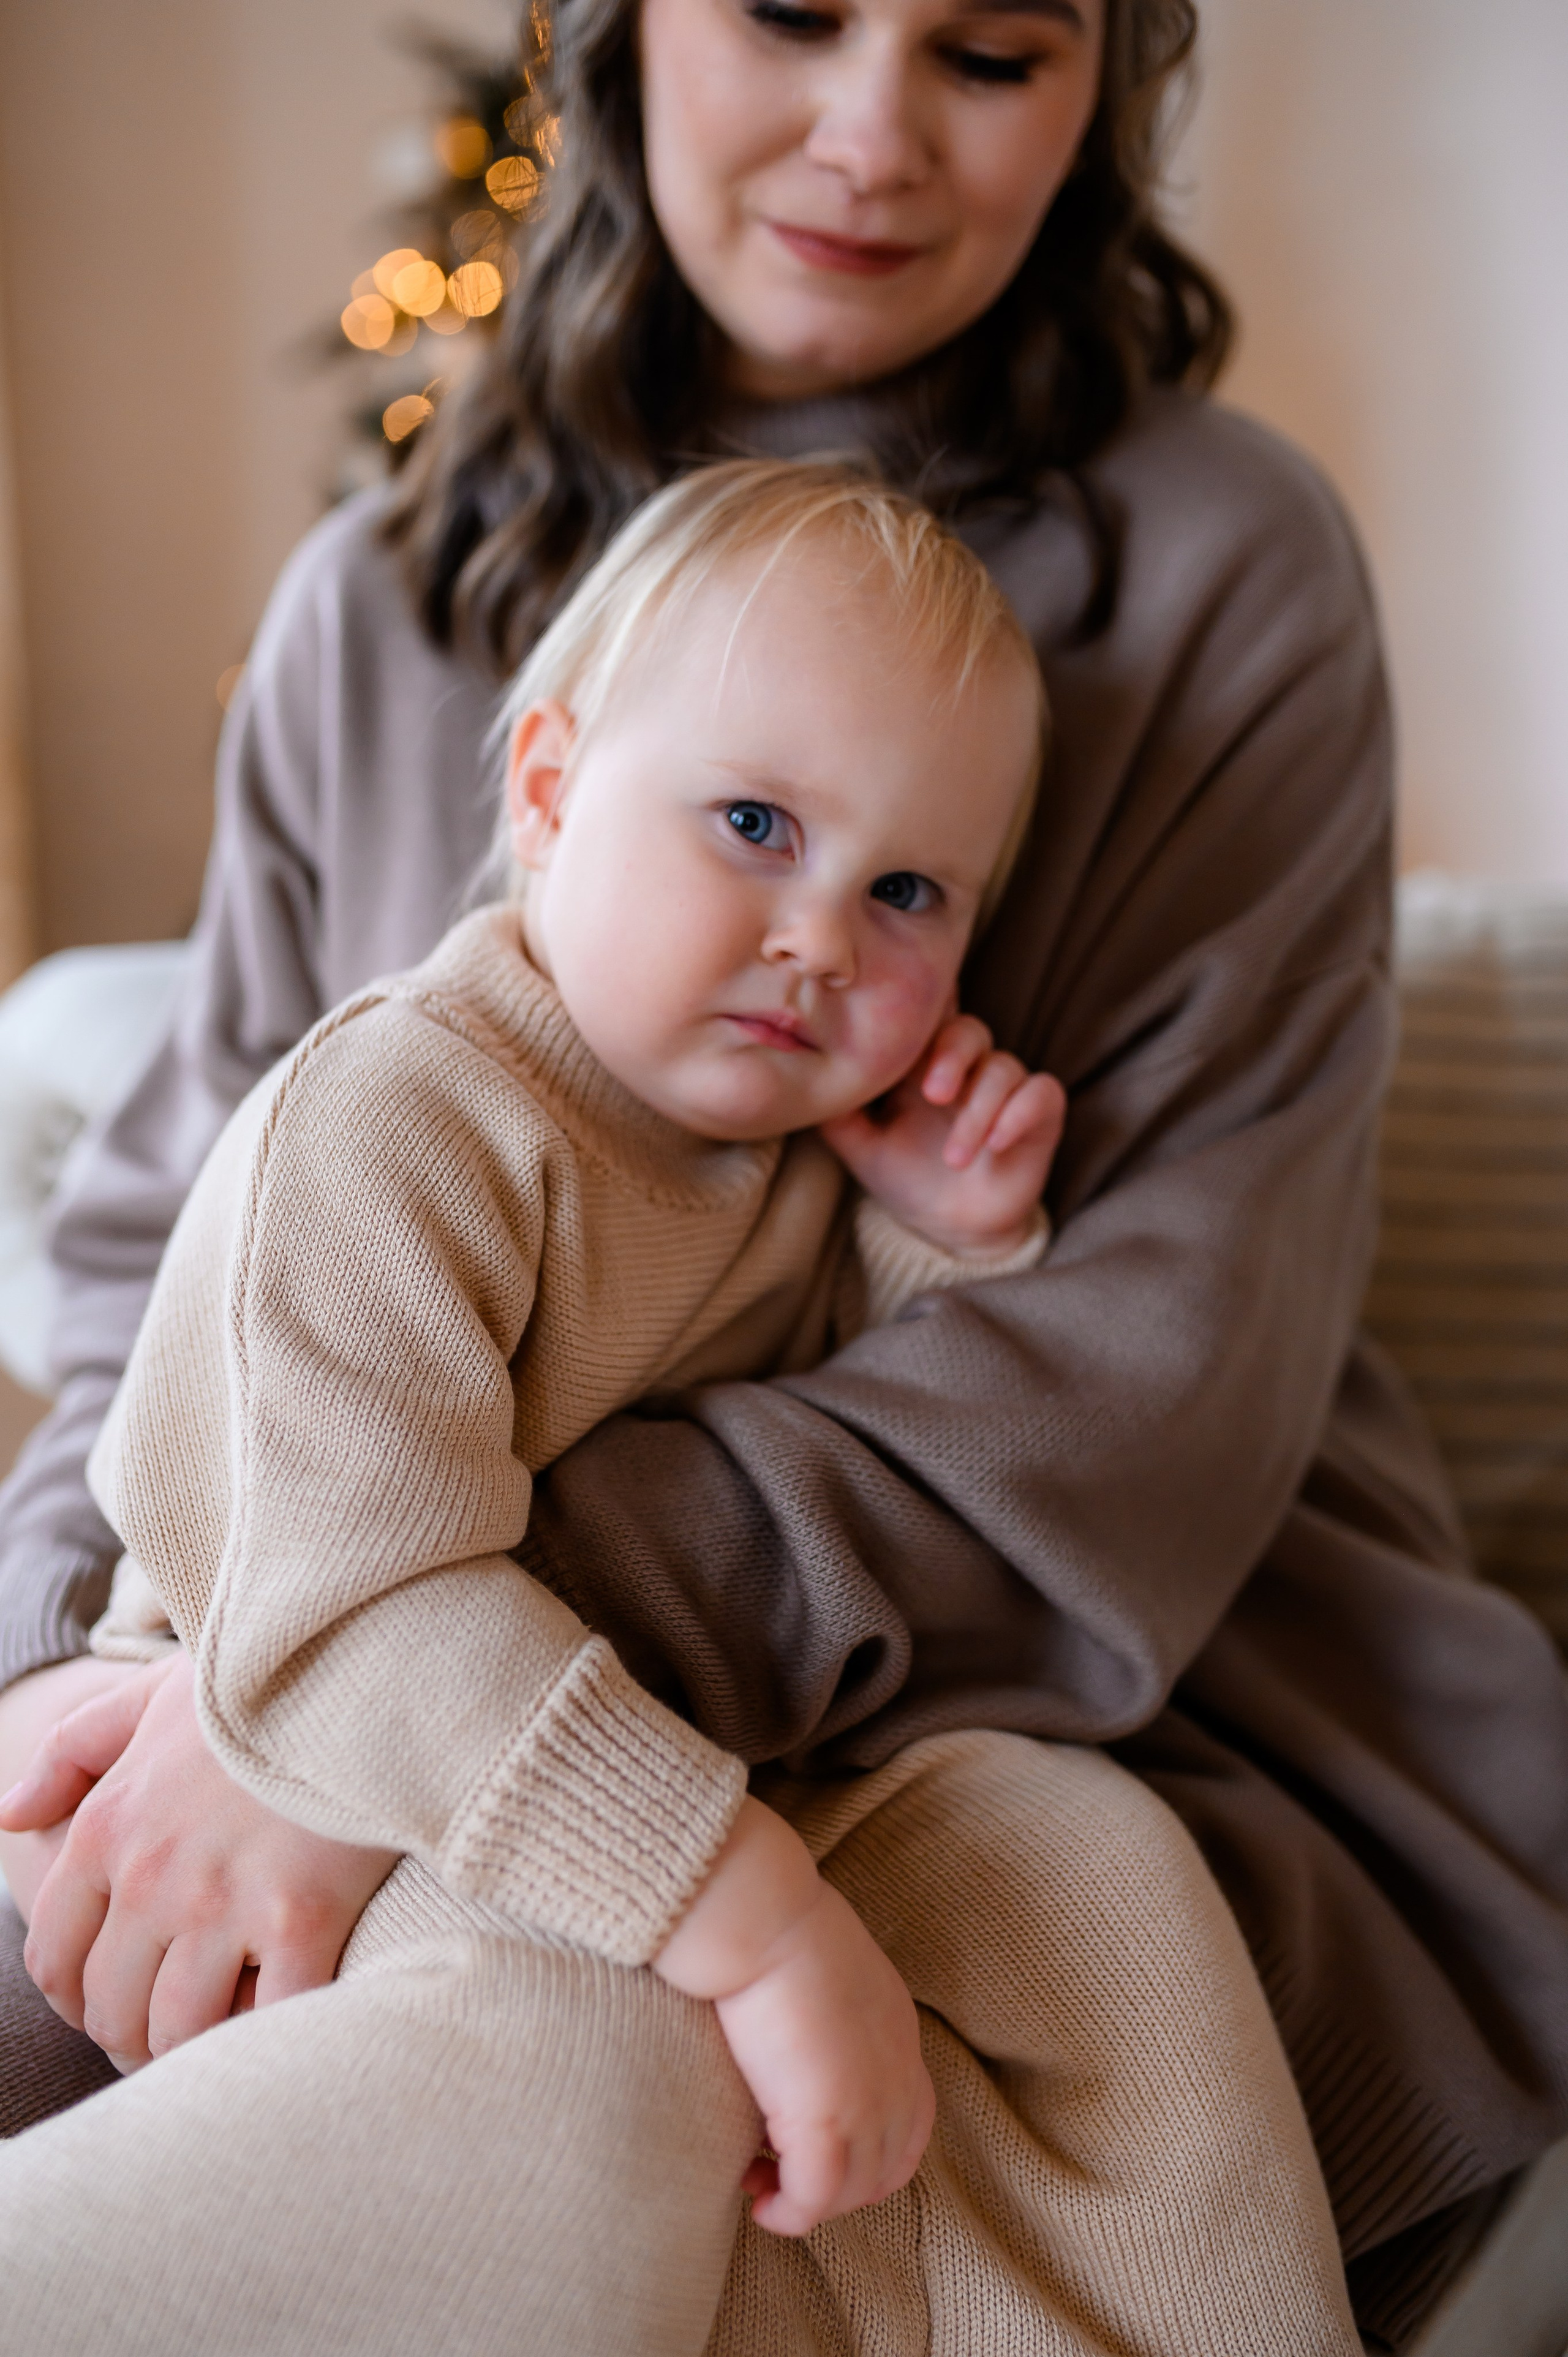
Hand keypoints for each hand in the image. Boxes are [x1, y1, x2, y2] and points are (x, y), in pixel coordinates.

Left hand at [0, 1651, 396, 2071]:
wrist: (362, 1663)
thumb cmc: (259, 1684)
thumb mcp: (151, 1697)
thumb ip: (71, 1752)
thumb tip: (8, 1816)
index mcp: (107, 1828)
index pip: (56, 1957)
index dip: (77, 1998)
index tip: (118, 1998)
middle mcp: (151, 1876)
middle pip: (111, 2008)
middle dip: (135, 2030)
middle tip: (178, 2019)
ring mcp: (224, 1903)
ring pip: (178, 2031)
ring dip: (196, 2043)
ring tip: (228, 2021)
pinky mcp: (300, 1919)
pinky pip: (265, 2021)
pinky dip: (268, 2031)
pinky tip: (285, 2003)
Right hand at [654, 1797, 933, 2236]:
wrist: (765, 1918)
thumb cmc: (779, 1927)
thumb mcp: (830, 1971)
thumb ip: (832, 2011)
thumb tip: (797, 2033)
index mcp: (899, 2034)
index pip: (912, 2122)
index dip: (871, 2153)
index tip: (819, 2150)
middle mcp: (896, 2074)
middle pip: (887, 2167)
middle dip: (837, 2186)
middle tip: (781, 2174)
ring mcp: (866, 2102)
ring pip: (852, 2191)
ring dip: (809, 2202)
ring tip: (762, 2187)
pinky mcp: (824, 2120)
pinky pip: (814, 2198)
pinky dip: (791, 2213)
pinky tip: (761, 2204)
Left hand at [821, 1013, 1064, 1256]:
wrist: (948, 1229)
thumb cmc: (905, 1178)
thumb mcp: (862, 1147)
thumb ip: (838, 1113)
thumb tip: (804, 1080)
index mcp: (923, 1065)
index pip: (929, 1018)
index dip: (924, 1005)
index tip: (906, 1009)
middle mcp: (968, 1069)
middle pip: (969, 1030)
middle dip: (952, 1056)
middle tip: (932, 1094)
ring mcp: (1006, 1089)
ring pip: (1003, 1068)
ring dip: (978, 1111)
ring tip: (955, 1157)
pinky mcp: (1039, 1113)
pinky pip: (1041, 1092)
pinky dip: (1019, 1113)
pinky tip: (996, 1143)